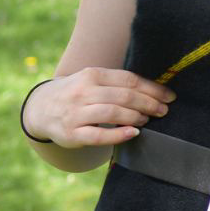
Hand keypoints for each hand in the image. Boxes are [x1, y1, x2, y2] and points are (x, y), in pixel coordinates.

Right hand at [22, 67, 174, 147]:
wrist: (40, 108)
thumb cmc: (76, 93)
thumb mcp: (92, 80)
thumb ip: (116, 83)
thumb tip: (153, 90)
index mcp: (92, 75)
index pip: (129, 80)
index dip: (152, 88)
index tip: (169, 96)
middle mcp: (83, 92)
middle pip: (124, 96)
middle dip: (149, 103)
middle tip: (163, 110)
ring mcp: (76, 113)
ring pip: (112, 113)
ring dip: (136, 117)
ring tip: (148, 120)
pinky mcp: (71, 134)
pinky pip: (98, 135)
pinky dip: (118, 134)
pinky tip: (133, 133)